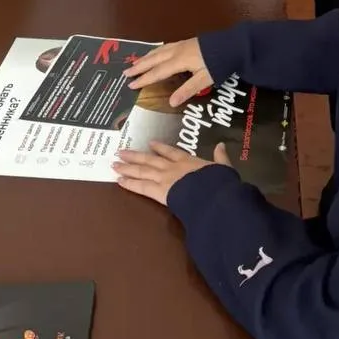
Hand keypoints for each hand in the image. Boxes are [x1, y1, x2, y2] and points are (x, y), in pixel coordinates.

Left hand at [114, 141, 233, 206]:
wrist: (212, 194)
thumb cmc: (219, 182)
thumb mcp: (223, 167)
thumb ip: (221, 157)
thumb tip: (222, 145)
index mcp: (188, 161)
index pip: (171, 152)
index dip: (160, 148)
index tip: (151, 143)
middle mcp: (173, 167)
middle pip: (150, 159)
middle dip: (135, 155)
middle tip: (121, 151)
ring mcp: (164, 178)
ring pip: (142, 170)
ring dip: (127, 166)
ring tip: (114, 163)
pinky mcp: (159, 191)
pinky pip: (141, 186)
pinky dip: (129, 183)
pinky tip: (118, 180)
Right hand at [123, 37, 212, 106]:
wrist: (232, 44)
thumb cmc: (218, 63)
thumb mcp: (205, 79)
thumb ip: (187, 90)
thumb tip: (171, 103)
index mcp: (179, 60)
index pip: (158, 72)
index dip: (144, 79)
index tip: (131, 85)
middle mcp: (177, 51)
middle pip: (154, 59)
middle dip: (139, 66)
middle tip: (125, 73)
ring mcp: (181, 45)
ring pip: (158, 51)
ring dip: (146, 57)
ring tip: (135, 63)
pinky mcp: (186, 42)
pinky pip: (165, 46)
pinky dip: (155, 51)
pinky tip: (156, 53)